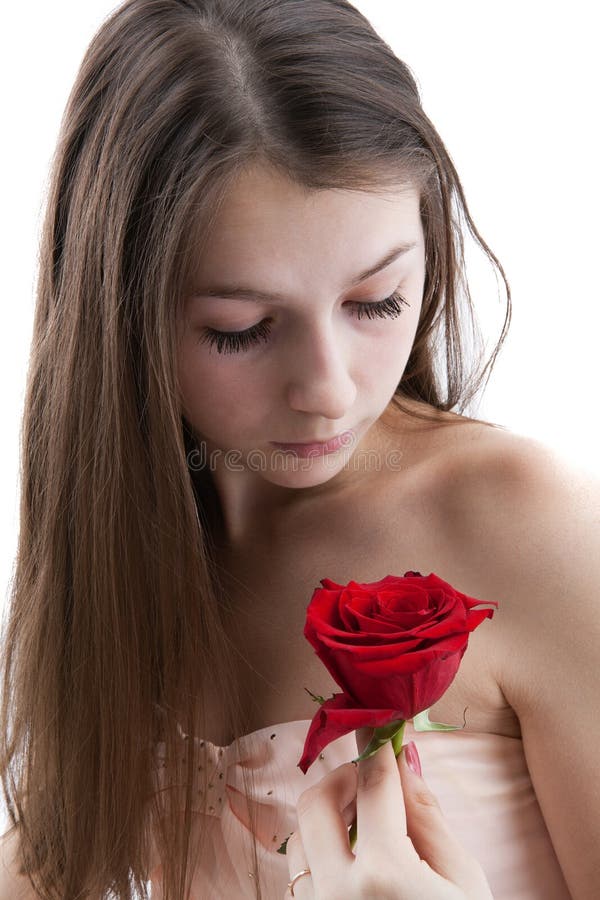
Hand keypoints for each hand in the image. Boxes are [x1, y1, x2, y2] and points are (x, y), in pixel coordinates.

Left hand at [285, 728, 493, 898]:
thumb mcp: (463, 880)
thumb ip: (428, 816)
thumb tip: (403, 761)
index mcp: (383, 875)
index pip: (373, 786)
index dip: (378, 749)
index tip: (381, 728)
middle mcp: (336, 894)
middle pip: (314, 802)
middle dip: (342, 778)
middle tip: (371, 778)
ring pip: (298, 840)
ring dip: (327, 818)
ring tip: (364, 822)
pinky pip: (300, 879)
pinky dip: (321, 856)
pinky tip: (353, 859)